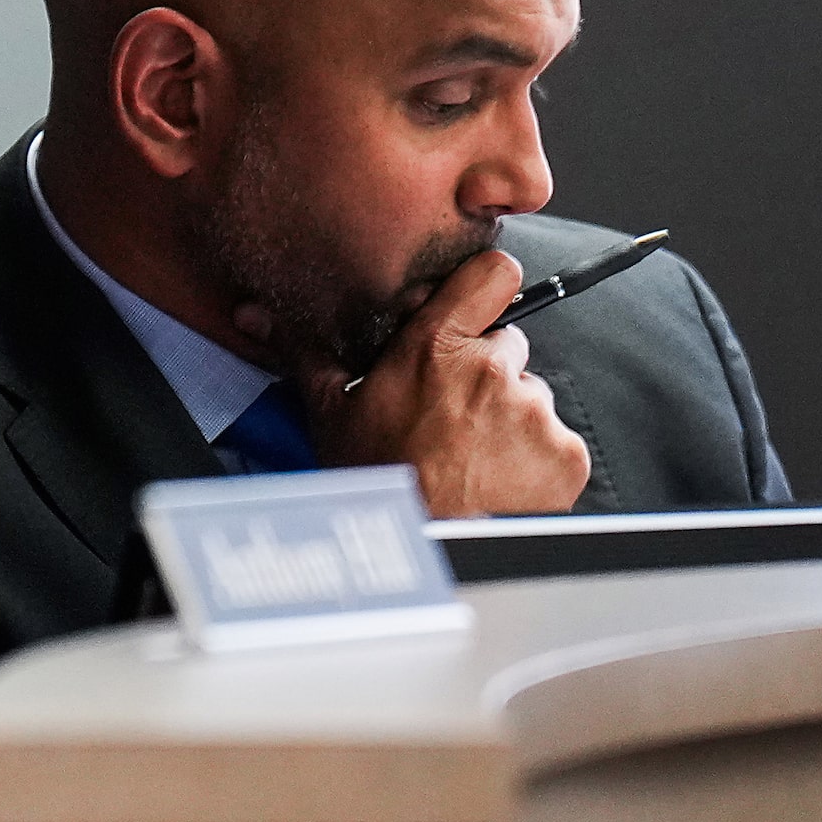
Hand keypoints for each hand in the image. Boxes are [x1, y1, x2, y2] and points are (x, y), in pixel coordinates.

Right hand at [296, 249, 589, 517]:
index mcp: (436, 346)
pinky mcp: (566, 455)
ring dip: (511, 420)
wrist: (424, 545)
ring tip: (472, 457)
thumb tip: (254, 312)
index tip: (477, 307)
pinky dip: (539, 460)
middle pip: (508, 347)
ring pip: (532, 399)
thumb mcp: (331, 411)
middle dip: (486, 374)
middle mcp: (492, 369)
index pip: (493, 275)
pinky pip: (559, 443)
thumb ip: (305, 351)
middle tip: (452, 415)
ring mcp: (536, 411)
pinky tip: (500, 479)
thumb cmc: (375, 480)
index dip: (489, 287)